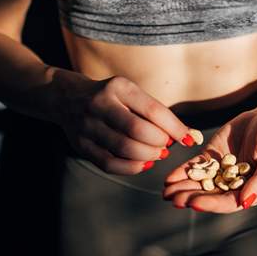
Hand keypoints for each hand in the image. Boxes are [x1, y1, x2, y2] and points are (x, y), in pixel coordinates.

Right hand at [54, 72, 195, 174]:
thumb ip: (153, 112)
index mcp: (119, 87)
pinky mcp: (81, 145)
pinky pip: (109, 163)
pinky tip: (142, 164)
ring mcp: (88, 126)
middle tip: (166, 147)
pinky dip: (131, 168)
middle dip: (159, 143)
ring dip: (148, 157)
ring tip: (156, 155)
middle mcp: (101, 104)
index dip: (175, 127)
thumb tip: (183, 135)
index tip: (189, 139)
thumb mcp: (129, 93)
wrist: (67, 98)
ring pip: (124, 149)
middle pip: (138, 131)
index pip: (153, 110)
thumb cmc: (111, 97)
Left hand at [162, 110, 256, 212]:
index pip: (228, 202)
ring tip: (166, 192)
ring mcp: (220, 171)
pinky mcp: (211, 158)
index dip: (211, 203)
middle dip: (191, 197)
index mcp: (249, 190)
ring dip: (182, 189)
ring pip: (199, 183)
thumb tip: (245, 202)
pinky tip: (169, 178)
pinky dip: (181, 173)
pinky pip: (195, 167)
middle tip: (173, 199)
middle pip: (209, 195)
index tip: (194, 203)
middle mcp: (232, 185)